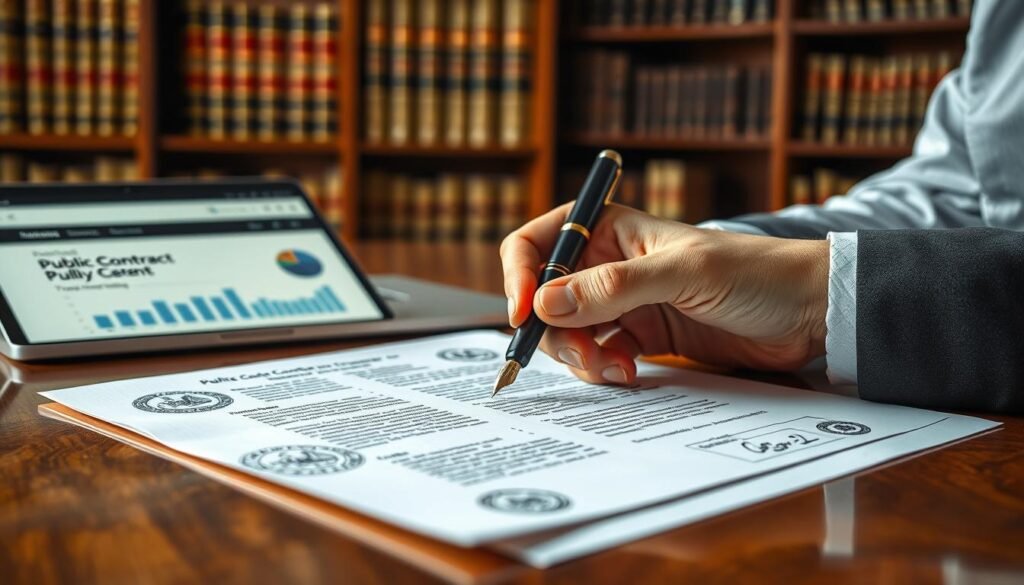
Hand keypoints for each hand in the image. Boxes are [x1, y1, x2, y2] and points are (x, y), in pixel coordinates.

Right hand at [500, 203, 829, 384]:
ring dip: (579, 354)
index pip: (538, 244)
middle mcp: (609, 264)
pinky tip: (629, 372)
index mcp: (611, 229)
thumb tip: (545, 304)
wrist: (808, 313)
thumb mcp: (684, 273)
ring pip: (567, 332)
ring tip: (615, 366)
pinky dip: (603, 368)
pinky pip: (598, 355)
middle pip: (545, 297)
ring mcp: (623, 303)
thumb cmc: (755, 273)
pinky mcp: (641, 337)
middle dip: (553, 329)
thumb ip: (614, 288)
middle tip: (582, 353)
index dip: (521, 276)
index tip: (522, 314)